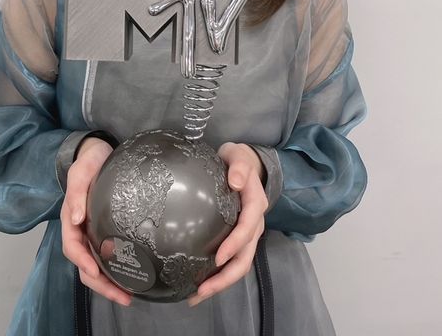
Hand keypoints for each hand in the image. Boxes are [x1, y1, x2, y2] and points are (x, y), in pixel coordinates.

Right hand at [60, 136, 131, 306]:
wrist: (99, 153)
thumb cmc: (88, 161)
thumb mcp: (81, 172)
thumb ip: (77, 194)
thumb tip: (75, 219)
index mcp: (70, 219)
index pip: (72, 247)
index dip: (83, 262)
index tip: (97, 273)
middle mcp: (80, 230)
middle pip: (86, 265)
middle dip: (102, 284)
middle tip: (124, 297)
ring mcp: (93, 232)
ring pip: (97, 265)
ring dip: (110, 283)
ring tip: (130, 295)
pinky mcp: (106, 230)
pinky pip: (109, 255)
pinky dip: (117, 269)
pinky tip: (134, 275)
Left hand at [188, 142, 267, 306]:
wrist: (245, 164)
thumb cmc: (238, 160)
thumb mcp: (238, 156)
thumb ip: (239, 166)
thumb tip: (235, 181)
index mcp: (256, 204)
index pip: (248, 227)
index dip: (235, 244)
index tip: (217, 257)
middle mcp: (255, 224)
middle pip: (245, 257)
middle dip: (226, 277)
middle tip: (202, 290)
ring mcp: (248, 234)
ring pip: (239, 265)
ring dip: (221, 283)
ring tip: (196, 296)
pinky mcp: (239, 239)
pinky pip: (232, 262)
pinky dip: (217, 276)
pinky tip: (198, 284)